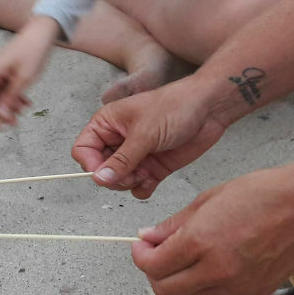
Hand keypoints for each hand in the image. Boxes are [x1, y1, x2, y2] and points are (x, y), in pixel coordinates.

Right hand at [0, 16, 56, 128]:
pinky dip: (13, 100)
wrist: (41, 32)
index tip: (3, 127)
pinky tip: (25, 103)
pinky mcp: (2, 75)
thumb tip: (1, 116)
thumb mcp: (24, 78)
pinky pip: (3, 93)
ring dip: (8, 109)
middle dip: (0, 116)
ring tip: (23, 110)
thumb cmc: (33, 50)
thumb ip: (11, 98)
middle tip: (15, 123)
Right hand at [71, 79, 226, 198]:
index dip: (90, 165)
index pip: (83, 150)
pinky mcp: (152, 166)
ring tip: (145, 174)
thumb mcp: (145, 133)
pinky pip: (138, 186)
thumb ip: (122, 159)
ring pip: (118, 181)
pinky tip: (152, 180)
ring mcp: (135, 155)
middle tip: (131, 175)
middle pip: (100, 169)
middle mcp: (117, 141)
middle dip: (114, 177)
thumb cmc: (176, 106)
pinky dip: (142, 188)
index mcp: (107, 124)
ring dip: (129, 184)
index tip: (104, 174)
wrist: (210, 108)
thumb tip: (99, 179)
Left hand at [131, 158, 293, 294]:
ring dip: (181, 281)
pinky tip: (214, 265)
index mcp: (201, 242)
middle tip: (158, 257)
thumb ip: (173, 224)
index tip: (142, 249)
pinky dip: (208, 285)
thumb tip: (149, 237)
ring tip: (189, 259)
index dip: (140, 257)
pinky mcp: (254, 292)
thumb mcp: (208, 200)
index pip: (151, 266)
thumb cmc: (265, 193)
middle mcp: (218, 268)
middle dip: (155, 274)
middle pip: (164, 290)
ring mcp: (237, 284)